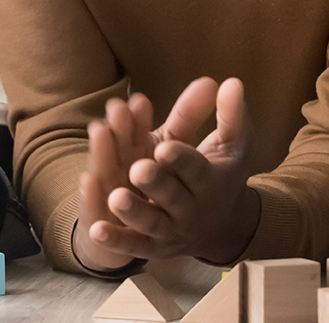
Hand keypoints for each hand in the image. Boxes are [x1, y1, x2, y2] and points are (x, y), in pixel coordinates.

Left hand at [75, 77, 259, 269]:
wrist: (222, 227)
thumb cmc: (220, 173)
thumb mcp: (228, 144)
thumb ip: (228, 115)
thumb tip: (231, 81)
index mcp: (210, 181)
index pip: (196, 170)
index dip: (181, 160)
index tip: (164, 147)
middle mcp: (191, 209)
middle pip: (172, 197)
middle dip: (156, 183)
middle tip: (138, 169)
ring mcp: (170, 230)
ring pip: (151, 224)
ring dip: (133, 212)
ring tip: (115, 197)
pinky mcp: (152, 246)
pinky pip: (134, 246)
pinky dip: (116, 240)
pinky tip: (96, 230)